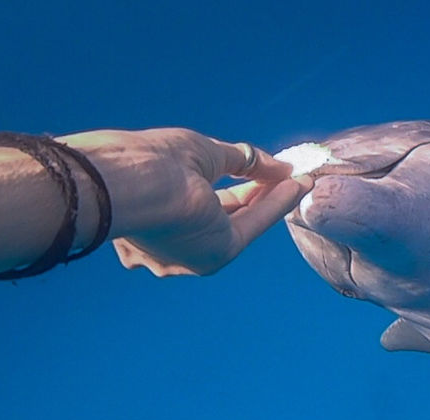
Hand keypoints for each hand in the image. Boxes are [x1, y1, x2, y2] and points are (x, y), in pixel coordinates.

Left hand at [57, 128, 312, 276]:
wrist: (133, 183)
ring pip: (240, 223)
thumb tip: (279, 165)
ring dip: (270, 201)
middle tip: (283, 177)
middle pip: (223, 218)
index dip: (232, 185)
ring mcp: (192, 255)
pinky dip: (274, 206)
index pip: (199, 204)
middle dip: (256, 196)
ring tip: (296, 181)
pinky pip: (252, 226)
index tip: (261, 172)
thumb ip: (240, 160)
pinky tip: (294, 187)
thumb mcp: (200, 153)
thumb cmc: (149, 162)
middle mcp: (170, 245)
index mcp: (154, 219)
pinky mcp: (215, 255)